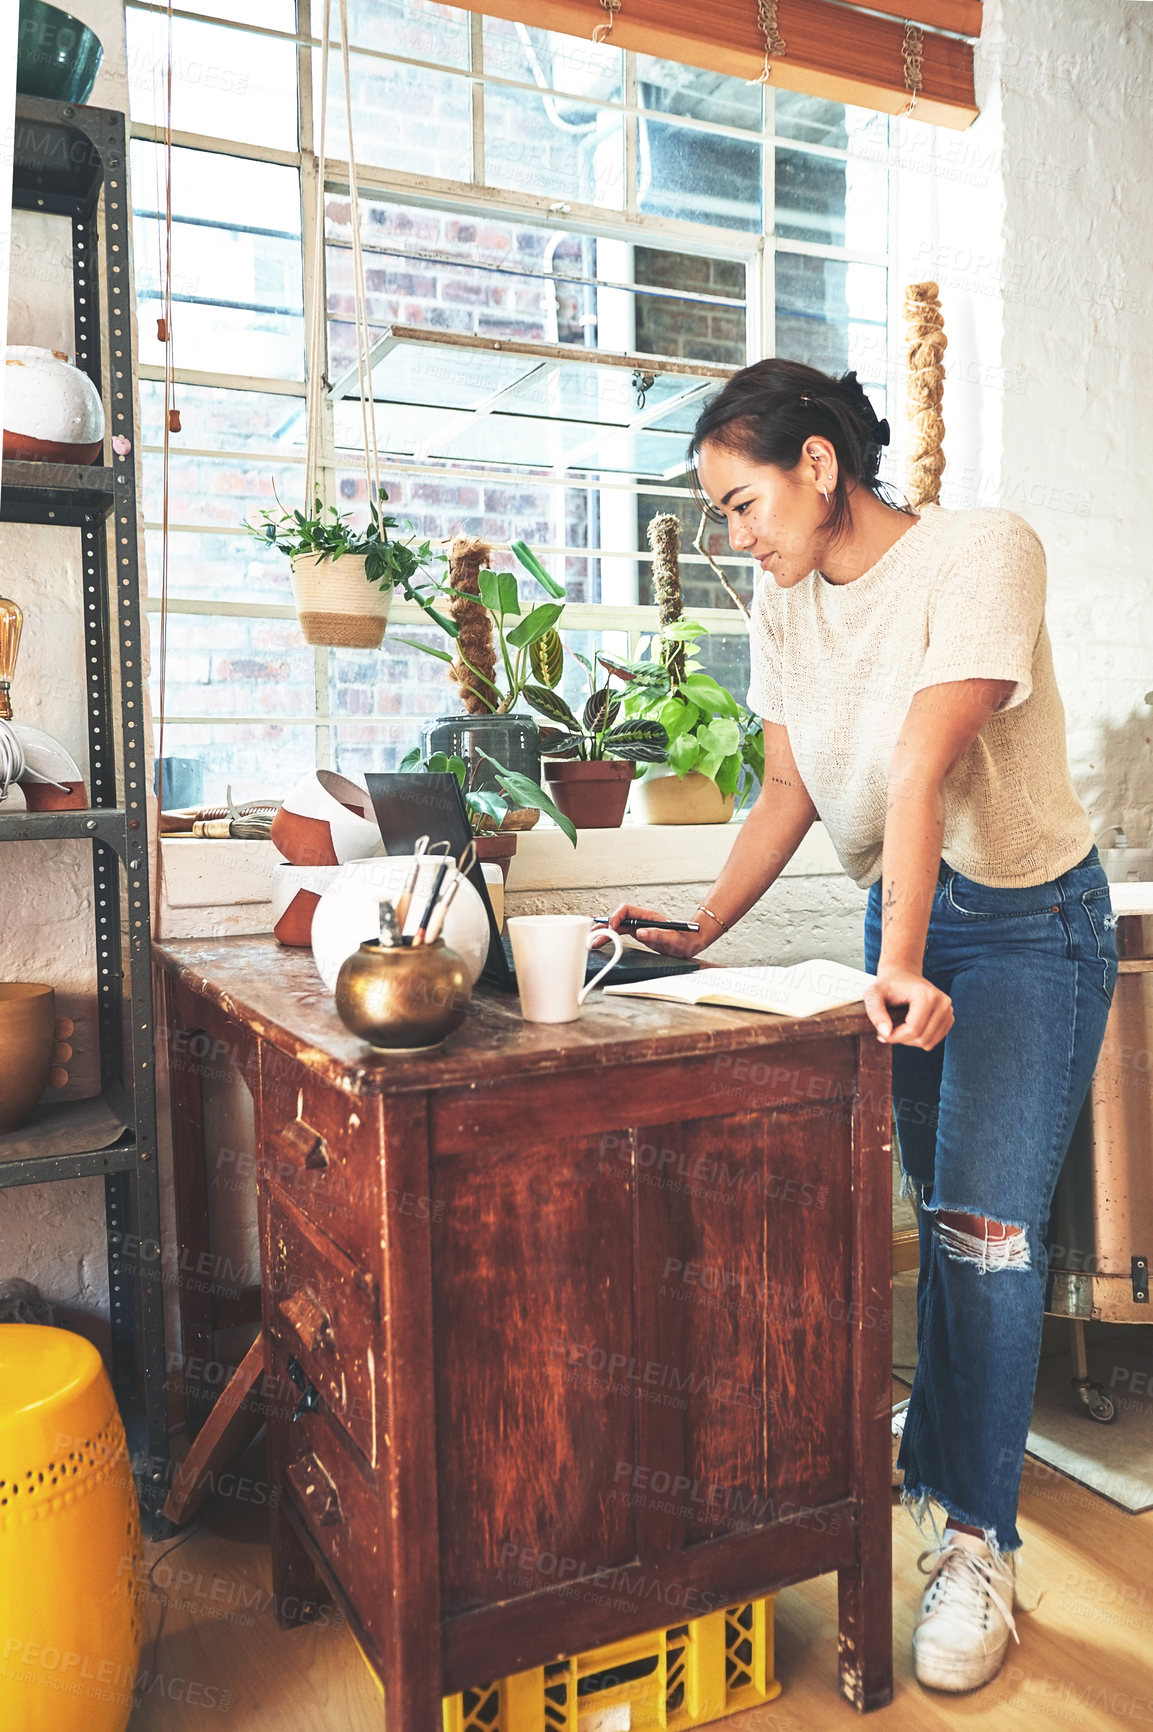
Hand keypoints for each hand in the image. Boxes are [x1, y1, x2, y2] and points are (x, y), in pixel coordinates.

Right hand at [592, 903, 706, 958]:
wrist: (691, 942)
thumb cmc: (684, 940)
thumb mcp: (672, 939)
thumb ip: (657, 935)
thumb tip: (640, 932)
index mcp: (648, 916)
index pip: (626, 910)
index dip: (615, 917)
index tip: (610, 928)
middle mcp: (642, 918)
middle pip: (618, 917)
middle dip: (605, 925)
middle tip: (594, 935)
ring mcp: (639, 925)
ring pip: (618, 925)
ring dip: (605, 931)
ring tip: (593, 939)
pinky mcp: (639, 932)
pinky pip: (621, 931)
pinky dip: (611, 934)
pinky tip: (603, 938)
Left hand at [864, 964, 952, 1049]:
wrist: (902, 975)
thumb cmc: (886, 985)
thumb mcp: (873, 994)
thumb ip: (875, 1012)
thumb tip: (886, 1033)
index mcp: (926, 994)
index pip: (913, 1029)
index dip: (894, 1037)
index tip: (881, 1033)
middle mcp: (942, 1002)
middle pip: (922, 1038)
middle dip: (902, 1039)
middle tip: (888, 1029)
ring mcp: (948, 1010)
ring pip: (928, 1042)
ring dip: (910, 1041)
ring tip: (898, 1027)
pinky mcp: (949, 1018)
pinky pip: (934, 1041)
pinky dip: (919, 1039)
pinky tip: (909, 1027)